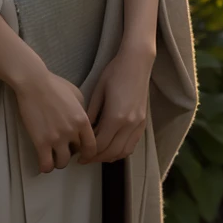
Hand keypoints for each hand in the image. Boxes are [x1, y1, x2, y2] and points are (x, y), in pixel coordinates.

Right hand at [13, 70, 97, 173]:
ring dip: (58, 161)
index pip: (92, 147)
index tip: (82, 155)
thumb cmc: (54, 85)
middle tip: (63, 149)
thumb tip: (83, 123)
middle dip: (71, 153)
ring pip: (62, 163)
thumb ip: (82, 111)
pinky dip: (46, 167)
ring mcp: (56, 138)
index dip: (88, 154)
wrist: (33, 83)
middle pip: (76, 154)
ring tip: (53, 156)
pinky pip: (46, 164)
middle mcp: (72, 132)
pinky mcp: (41, 142)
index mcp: (82, 120)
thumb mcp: (77, 95)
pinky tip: (43, 164)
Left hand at [77, 45, 153, 164]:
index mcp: (116, 117)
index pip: (101, 145)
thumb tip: (83, 131)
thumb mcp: (97, 91)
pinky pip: (132, 145)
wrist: (136, 63)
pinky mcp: (143, 123)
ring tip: (96, 156)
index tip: (78, 156)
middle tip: (84, 159)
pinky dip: (121, 151)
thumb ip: (91, 114)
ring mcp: (138, 125)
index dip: (88, 154)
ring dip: (110, 157)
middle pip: (112, 152)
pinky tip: (111, 148)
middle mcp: (129, 125)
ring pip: (124, 152)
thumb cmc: (114, 73)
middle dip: (97, 158)